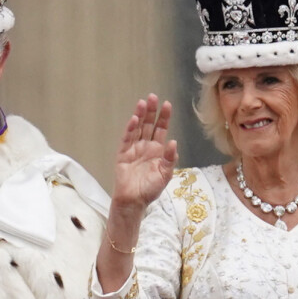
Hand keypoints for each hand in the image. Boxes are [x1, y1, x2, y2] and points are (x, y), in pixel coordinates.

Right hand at [112, 94, 177, 214]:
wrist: (134, 201)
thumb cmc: (150, 189)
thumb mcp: (165, 174)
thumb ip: (170, 159)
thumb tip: (174, 142)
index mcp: (158, 150)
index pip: (161, 129)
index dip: (164, 117)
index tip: (167, 104)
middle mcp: (146, 146)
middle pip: (149, 124)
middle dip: (151, 111)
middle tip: (152, 96)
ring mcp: (134, 149)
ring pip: (137, 128)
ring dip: (140, 115)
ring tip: (143, 103)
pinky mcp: (123, 154)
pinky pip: (127, 139)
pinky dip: (130, 129)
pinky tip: (134, 119)